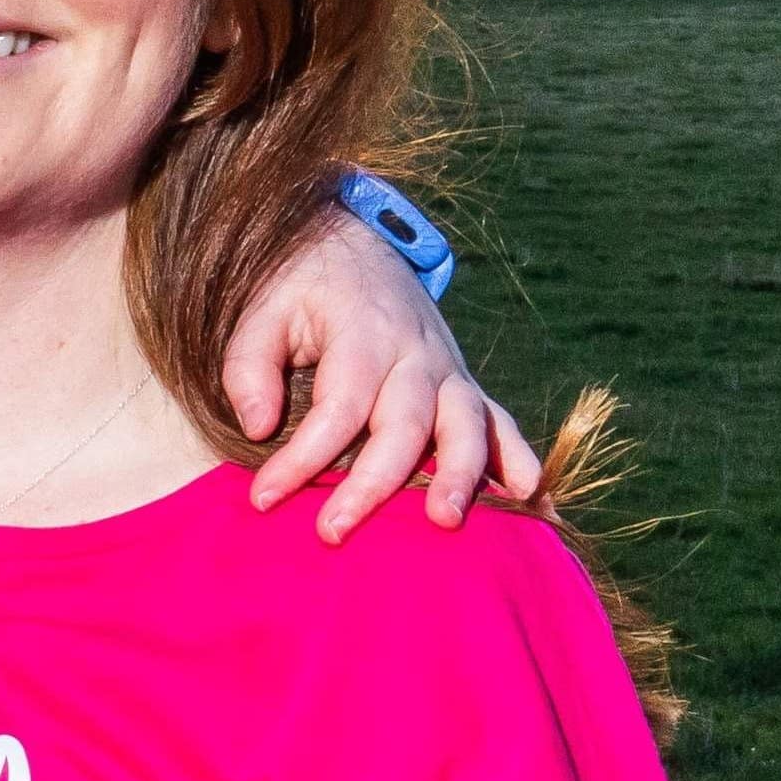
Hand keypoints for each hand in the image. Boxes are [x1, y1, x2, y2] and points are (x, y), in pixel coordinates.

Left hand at [225, 209, 539, 543]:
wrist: (358, 247)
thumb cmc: (302, 289)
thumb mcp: (263, 310)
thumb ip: (250, 365)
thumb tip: (258, 428)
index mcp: (364, 332)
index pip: (338, 406)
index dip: (301, 457)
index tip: (264, 498)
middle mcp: (417, 354)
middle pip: (404, 425)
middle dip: (372, 484)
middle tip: (333, 532)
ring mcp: (449, 370)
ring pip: (466, 426)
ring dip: (461, 476)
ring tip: (445, 521)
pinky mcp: (465, 387)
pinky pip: (501, 424)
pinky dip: (520, 460)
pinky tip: (530, 498)